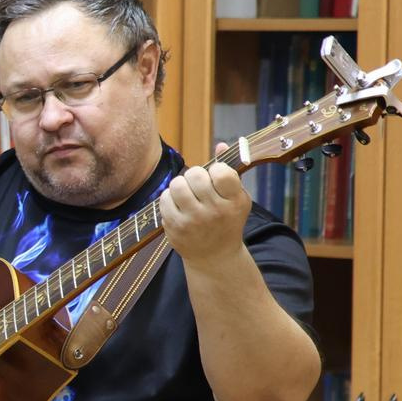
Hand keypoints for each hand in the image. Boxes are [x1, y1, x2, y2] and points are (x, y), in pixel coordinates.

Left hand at [159, 150, 252, 266]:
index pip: (221, 172)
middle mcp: (215, 211)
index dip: (215, 169)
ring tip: (186, 193)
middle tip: (198, 185)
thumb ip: (229, 171)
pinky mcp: (175, 227)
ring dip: (180, 185)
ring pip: (177, 184)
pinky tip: (177, 204)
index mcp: (234, 201)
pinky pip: (164, 199)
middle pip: (195, 174)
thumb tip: (222, 144)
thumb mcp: (236, 198)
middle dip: (195, 175)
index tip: (215, 177)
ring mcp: (193, 220)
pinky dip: (169, 197)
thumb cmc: (226, 221)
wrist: (214, 256)